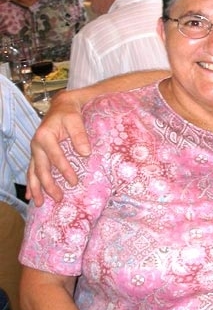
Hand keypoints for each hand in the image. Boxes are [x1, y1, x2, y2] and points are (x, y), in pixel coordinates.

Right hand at [27, 90, 89, 205]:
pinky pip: (32, 170)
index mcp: (45, 136)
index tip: (74, 182)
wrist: (61, 106)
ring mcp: (35, 150)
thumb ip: (79, 136)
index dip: (64, 170)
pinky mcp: (37, 153)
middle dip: (48, 185)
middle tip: (58, 198)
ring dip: (36, 188)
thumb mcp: (75, 120)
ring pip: (33, 172)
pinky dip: (31, 183)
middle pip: (41, 169)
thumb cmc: (69, 113)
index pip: (55, 157)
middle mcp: (36, 145)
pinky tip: (30, 195)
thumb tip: (85, 153)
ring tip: (39, 204)